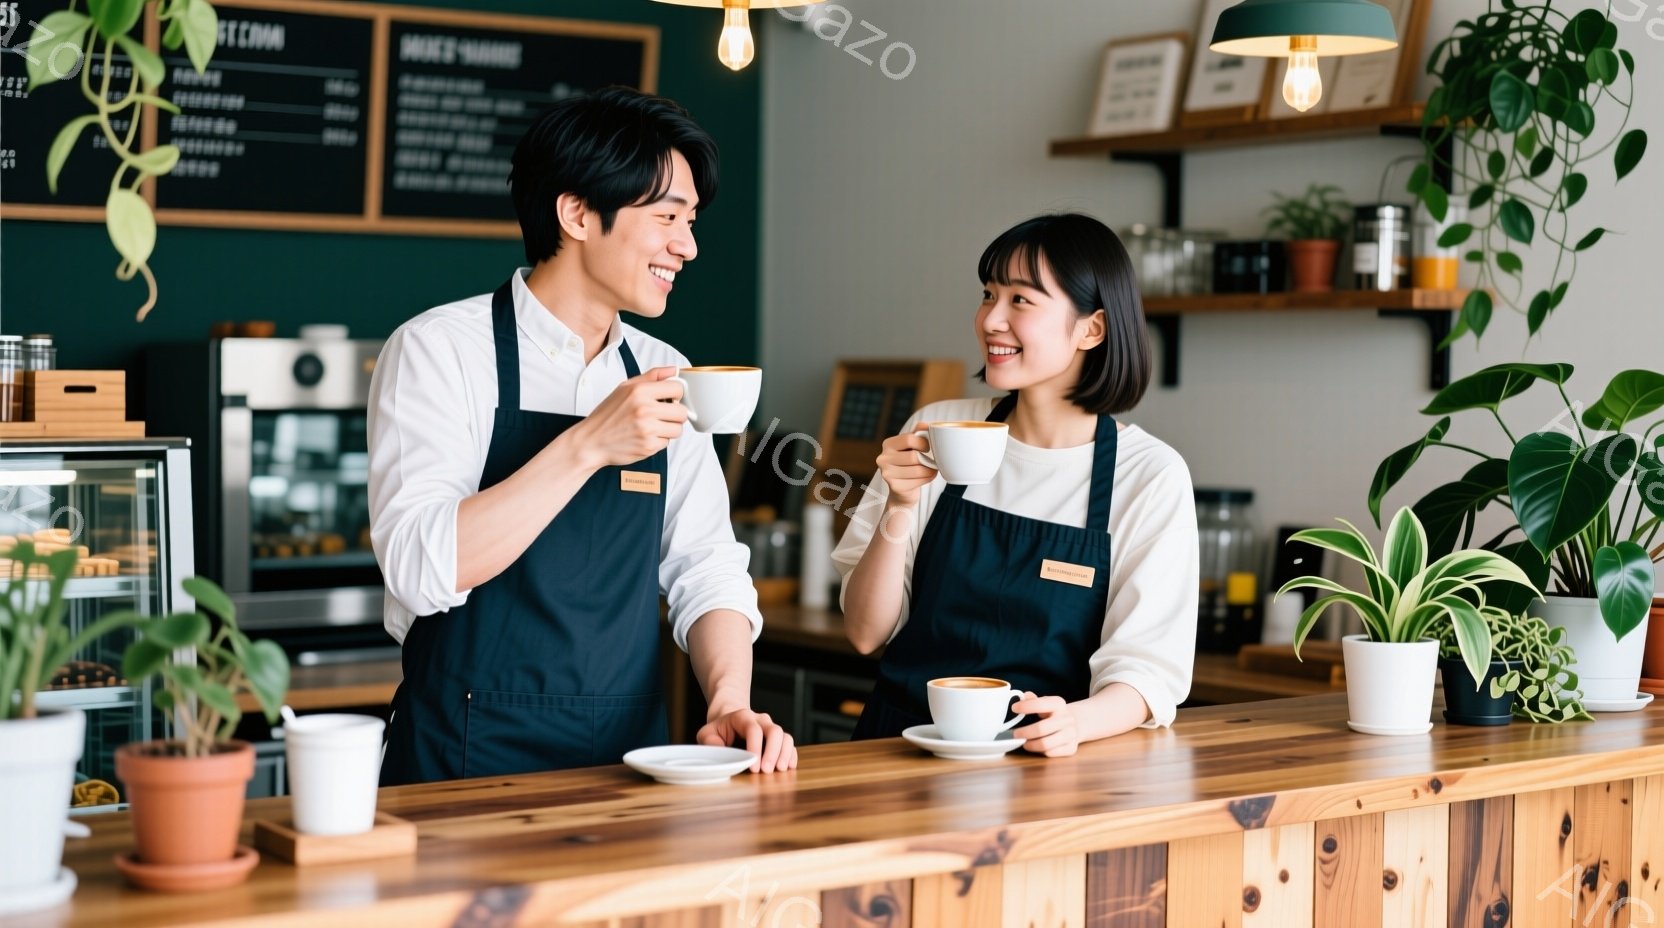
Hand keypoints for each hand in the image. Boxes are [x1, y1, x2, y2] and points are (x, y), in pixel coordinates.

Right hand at [569, 367, 687, 467]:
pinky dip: (658, 441)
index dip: (676, 394)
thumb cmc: (607, 414)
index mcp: (640, 391)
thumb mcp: (625, 388)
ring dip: (668, 429)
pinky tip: (644, 436)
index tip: (670, 398)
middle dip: (675, 414)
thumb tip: (674, 369)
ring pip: (678, 429)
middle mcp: (645, 409)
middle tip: (662, 415)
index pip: (678, 388)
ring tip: (652, 426)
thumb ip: (652, 376)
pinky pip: (667, 443)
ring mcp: (647, 429)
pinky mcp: (648, 446)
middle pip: (682, 412)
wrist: (591, 441)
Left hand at [697, 707, 797, 772]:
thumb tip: (720, 754)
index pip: (753, 730)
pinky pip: (789, 744)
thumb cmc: (718, 730)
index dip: (755, 748)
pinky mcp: (778, 739)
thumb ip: (710, 742)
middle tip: (767, 771)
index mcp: (743, 717)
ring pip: (785, 736)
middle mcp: (761, 720)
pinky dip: (791, 755)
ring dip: (784, 754)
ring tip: (780, 770)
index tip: (754, 767)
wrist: (729, 722)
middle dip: (772, 752)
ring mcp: (771, 728)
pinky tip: (789, 766)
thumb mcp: (707, 733)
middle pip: (774, 731)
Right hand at [875, 425, 936, 506]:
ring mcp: (886, 474)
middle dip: (928, 459)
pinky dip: (927, 479)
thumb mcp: (912, 445)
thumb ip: (919, 433)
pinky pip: (918, 482)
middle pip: (913, 456)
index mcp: (888, 444)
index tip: (928, 448)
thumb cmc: (909, 463)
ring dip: (930, 470)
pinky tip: (927, 477)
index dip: (923, 443)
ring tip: (932, 469)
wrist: (902, 490)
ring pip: (917, 470)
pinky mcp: (894, 487)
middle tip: (933, 461)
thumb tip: (928, 425)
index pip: (909, 439)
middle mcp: (883, 458)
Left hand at [1011, 692, 1079, 756]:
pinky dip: (1040, 752)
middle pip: (1041, 729)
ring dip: (1031, 745)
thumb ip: (1033, 700)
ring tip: (1024, 743)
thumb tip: (1024, 696)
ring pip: (1046, 744)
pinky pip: (1051, 753)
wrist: (1074, 724)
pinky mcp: (1071, 748)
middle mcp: (1067, 718)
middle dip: (1025, 732)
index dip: (1025, 706)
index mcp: (1058, 704)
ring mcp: (1071, 734)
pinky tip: (1036, 747)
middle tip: (1015, 734)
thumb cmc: (1053, 714)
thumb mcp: (1045, 703)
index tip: (1014, 708)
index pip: (1040, 704)